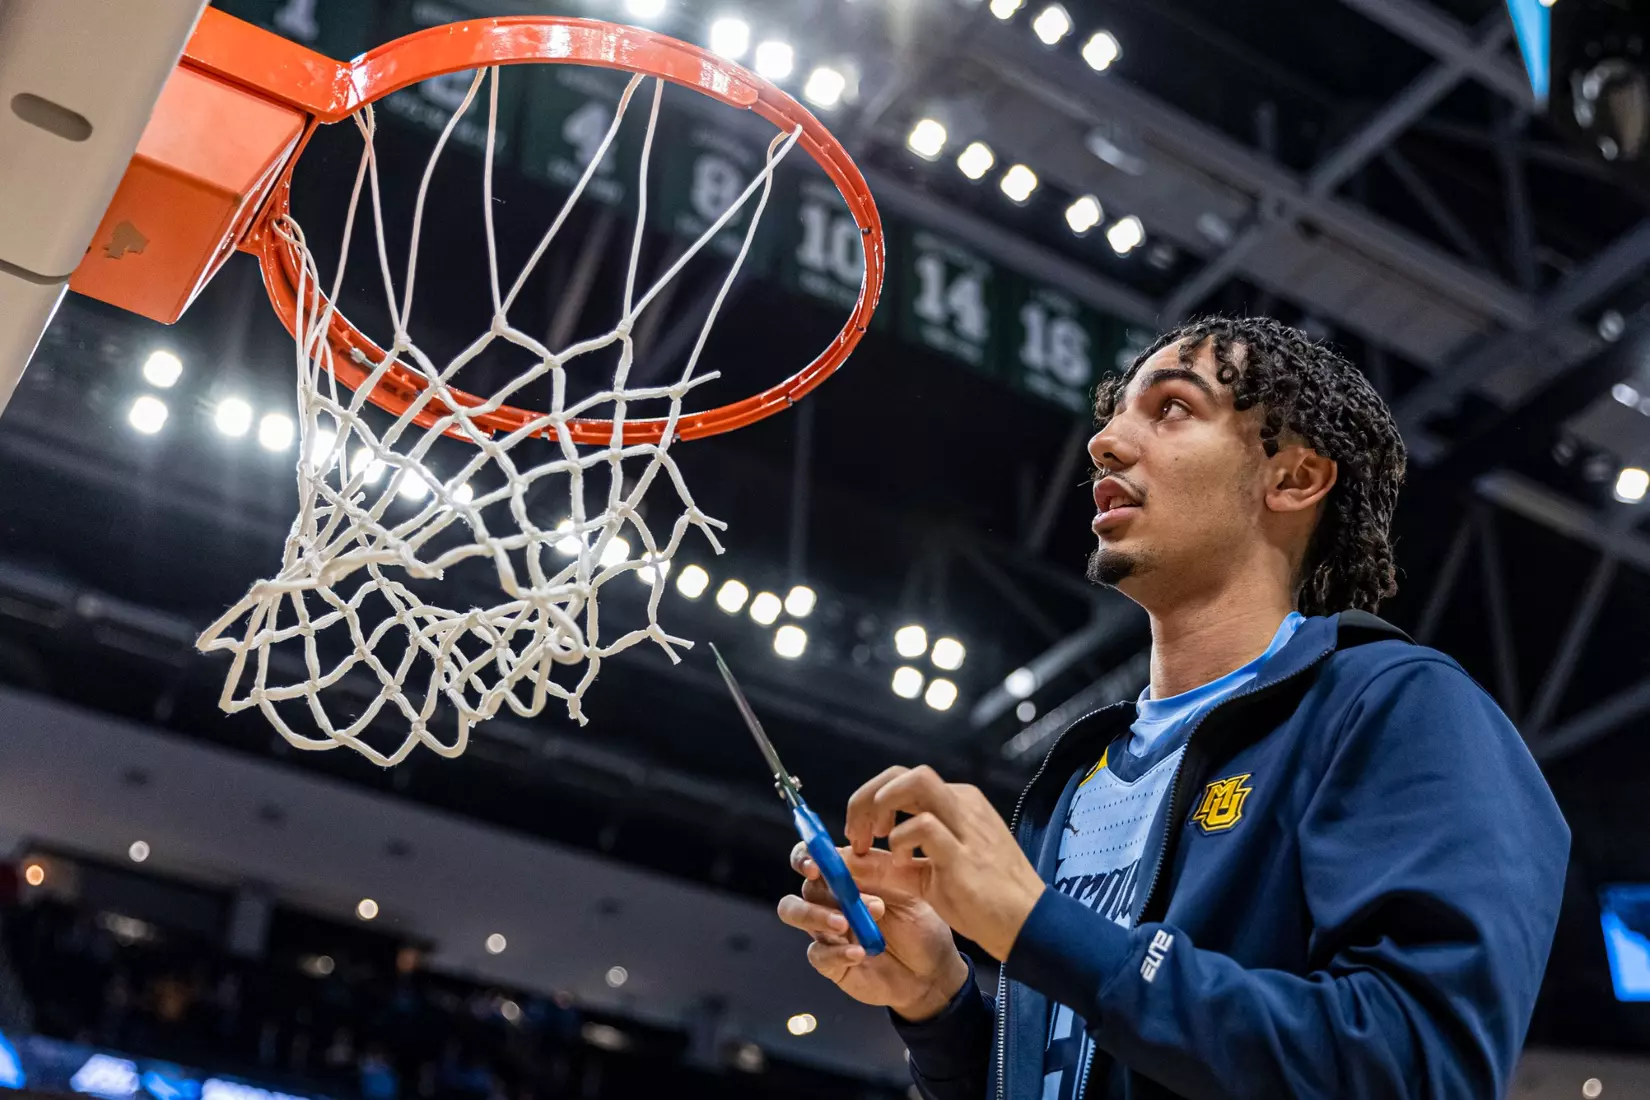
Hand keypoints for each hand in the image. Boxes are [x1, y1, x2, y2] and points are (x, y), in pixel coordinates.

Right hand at [777, 841, 969, 1021]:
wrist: (933, 972)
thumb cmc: (921, 925)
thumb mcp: (910, 892)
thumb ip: (880, 871)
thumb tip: (847, 856)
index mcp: (848, 878)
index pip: (813, 858)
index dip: (805, 857)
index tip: (816, 865)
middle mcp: (832, 902)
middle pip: (804, 887)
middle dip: (818, 890)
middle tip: (843, 897)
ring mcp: (829, 932)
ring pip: (797, 916)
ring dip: (816, 915)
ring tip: (844, 924)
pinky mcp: (831, 963)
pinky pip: (817, 954)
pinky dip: (836, 952)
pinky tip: (859, 953)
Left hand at [845, 765, 1045, 961]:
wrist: (1027, 924)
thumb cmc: (983, 900)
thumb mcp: (929, 877)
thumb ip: (891, 865)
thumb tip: (847, 861)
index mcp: (956, 804)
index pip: (903, 780)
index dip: (870, 801)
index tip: (858, 835)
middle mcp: (961, 804)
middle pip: (903, 773)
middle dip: (868, 797)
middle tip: (858, 834)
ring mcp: (965, 824)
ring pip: (915, 782)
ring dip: (882, 805)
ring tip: (878, 840)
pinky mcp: (964, 852)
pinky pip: (923, 825)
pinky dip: (901, 841)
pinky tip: (906, 863)